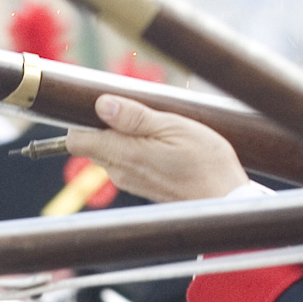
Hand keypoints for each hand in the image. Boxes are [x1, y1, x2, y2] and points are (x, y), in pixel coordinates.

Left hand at [43, 96, 248, 203]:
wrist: (226, 198)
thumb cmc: (207, 162)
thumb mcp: (174, 127)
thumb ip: (134, 116)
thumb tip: (101, 105)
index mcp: (124, 154)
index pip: (76, 140)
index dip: (79, 118)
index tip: (97, 103)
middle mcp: (120, 171)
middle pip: (90, 143)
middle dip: (103, 123)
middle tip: (136, 110)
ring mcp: (129, 180)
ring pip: (108, 151)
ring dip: (121, 134)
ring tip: (154, 125)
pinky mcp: (140, 185)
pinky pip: (124, 161)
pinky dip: (133, 147)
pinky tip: (160, 141)